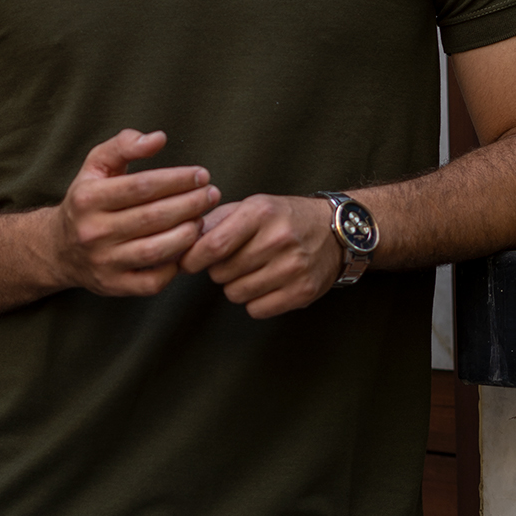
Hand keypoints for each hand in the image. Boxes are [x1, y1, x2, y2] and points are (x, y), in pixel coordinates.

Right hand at [53, 129, 219, 297]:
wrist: (60, 248)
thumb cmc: (88, 200)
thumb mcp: (96, 165)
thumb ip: (124, 145)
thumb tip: (158, 138)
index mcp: (88, 198)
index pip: (141, 186)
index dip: (176, 179)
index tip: (201, 174)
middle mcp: (93, 231)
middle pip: (153, 217)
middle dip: (190, 204)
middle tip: (212, 194)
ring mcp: (103, 262)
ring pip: (155, 251)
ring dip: (187, 234)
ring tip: (201, 219)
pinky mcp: (113, 286)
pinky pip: (152, 282)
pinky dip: (174, 267)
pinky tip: (185, 249)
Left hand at [179, 194, 342, 317]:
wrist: (335, 232)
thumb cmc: (283, 217)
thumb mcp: (251, 206)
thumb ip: (215, 221)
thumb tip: (180, 243)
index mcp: (261, 212)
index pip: (214, 245)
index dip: (192, 259)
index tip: (186, 263)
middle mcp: (278, 239)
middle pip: (221, 273)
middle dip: (218, 270)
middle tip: (232, 260)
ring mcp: (293, 267)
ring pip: (236, 294)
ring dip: (235, 286)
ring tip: (251, 270)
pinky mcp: (302, 292)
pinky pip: (256, 309)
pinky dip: (254, 301)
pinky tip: (265, 284)